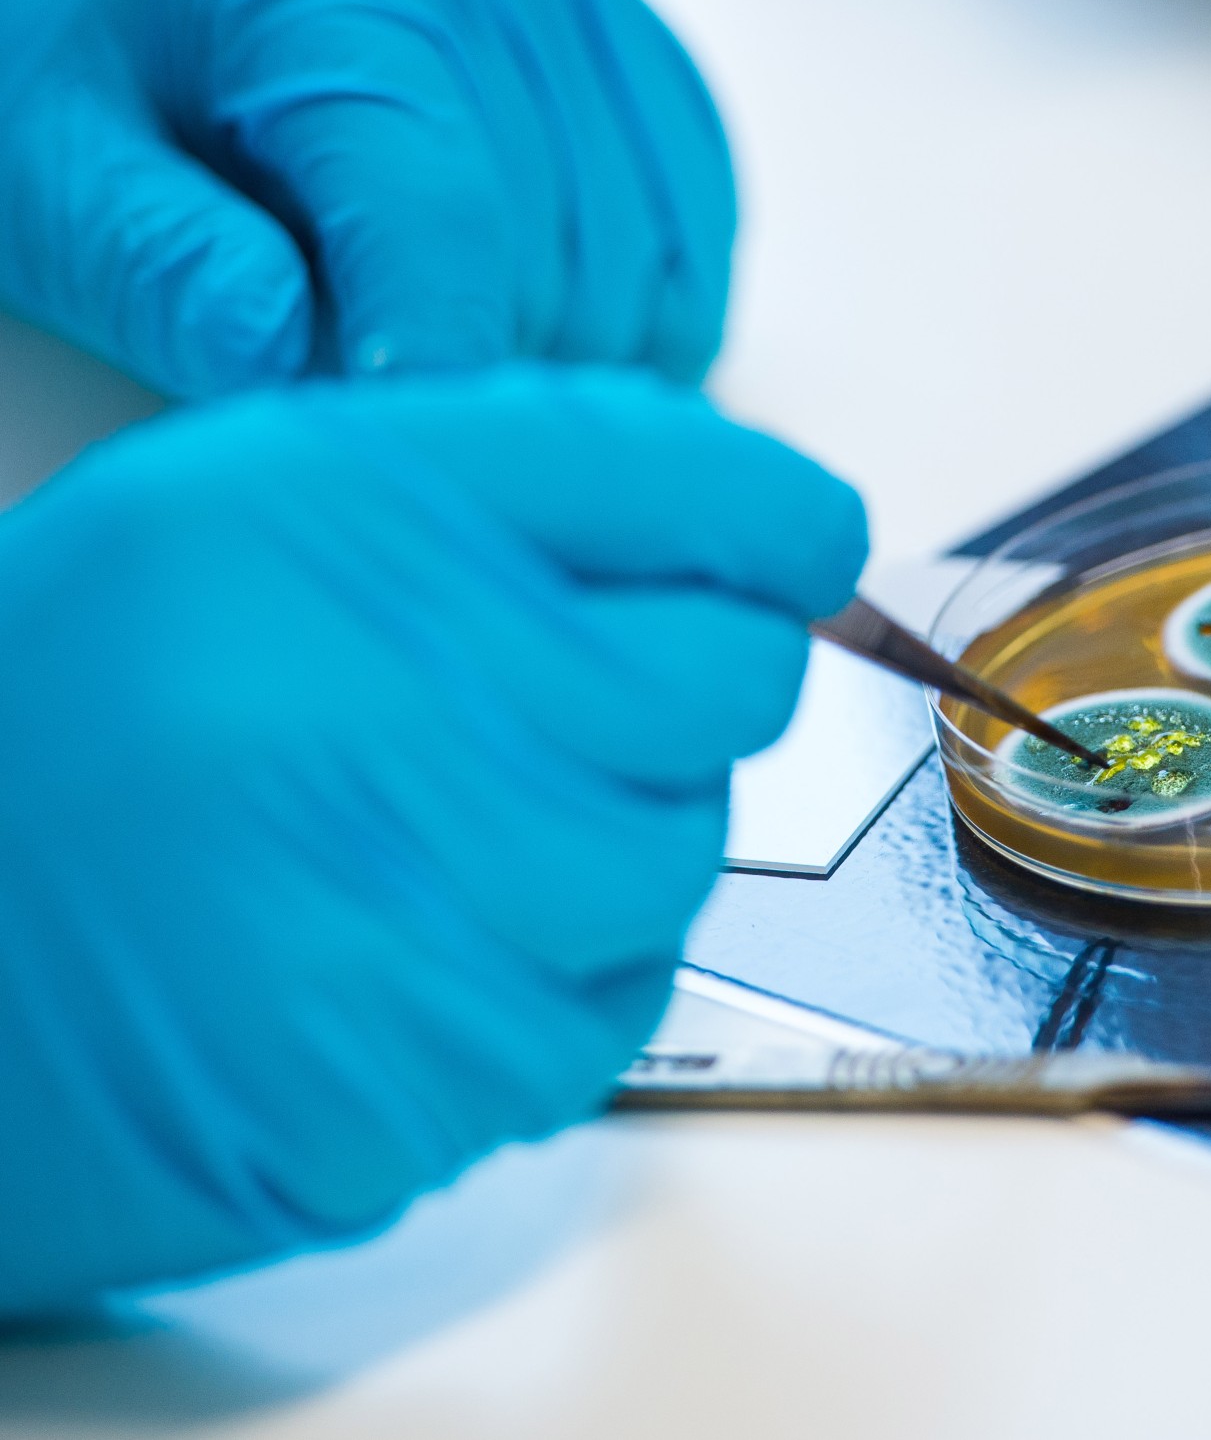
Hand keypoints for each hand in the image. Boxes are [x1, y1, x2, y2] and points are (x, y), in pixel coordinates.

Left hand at [0, 0, 732, 398]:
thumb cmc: (114, 80)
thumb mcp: (58, 165)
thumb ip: (155, 260)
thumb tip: (281, 352)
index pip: (436, 212)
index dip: (428, 370)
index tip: (405, 472)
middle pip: (552, 275)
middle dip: (463, 377)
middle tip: (362, 397)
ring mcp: (597, 36)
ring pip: (642, 293)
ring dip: (547, 370)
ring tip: (433, 352)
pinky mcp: (657, 91)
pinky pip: (692, 270)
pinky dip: (625, 340)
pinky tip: (524, 329)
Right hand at [0, 367, 866, 1314]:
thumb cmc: (72, 729)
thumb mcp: (243, 517)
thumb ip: (497, 492)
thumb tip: (745, 517)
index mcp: (344, 509)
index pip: (688, 481)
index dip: (775, 518)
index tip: (797, 542)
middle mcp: (398, 682)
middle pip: (732, 676)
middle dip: (687, 691)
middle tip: (561, 714)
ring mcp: (423, 892)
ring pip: (688, 851)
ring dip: (615, 845)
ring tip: (448, 844)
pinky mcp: (429, 1069)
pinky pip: (612, 1006)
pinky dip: (556, 981)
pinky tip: (418, 951)